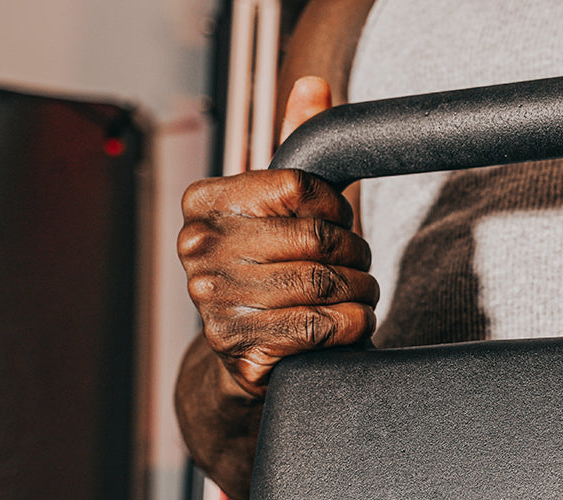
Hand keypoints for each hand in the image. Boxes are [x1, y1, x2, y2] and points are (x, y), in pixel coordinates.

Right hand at [177, 76, 378, 398]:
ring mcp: (213, 299)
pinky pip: (319, 327)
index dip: (336, 206)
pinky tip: (352, 322)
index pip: (298, 185)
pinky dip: (352, 325)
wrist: (247, 351)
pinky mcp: (238, 345)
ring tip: (362, 293)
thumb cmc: (273, 268)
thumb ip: (299, 144)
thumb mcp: (282, 206)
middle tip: (361, 265)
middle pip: (315, 239)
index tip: (341, 220)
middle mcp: (199, 247)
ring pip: (322, 284)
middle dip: (355, 254)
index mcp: (206, 202)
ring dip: (361, 291)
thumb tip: (314, 86)